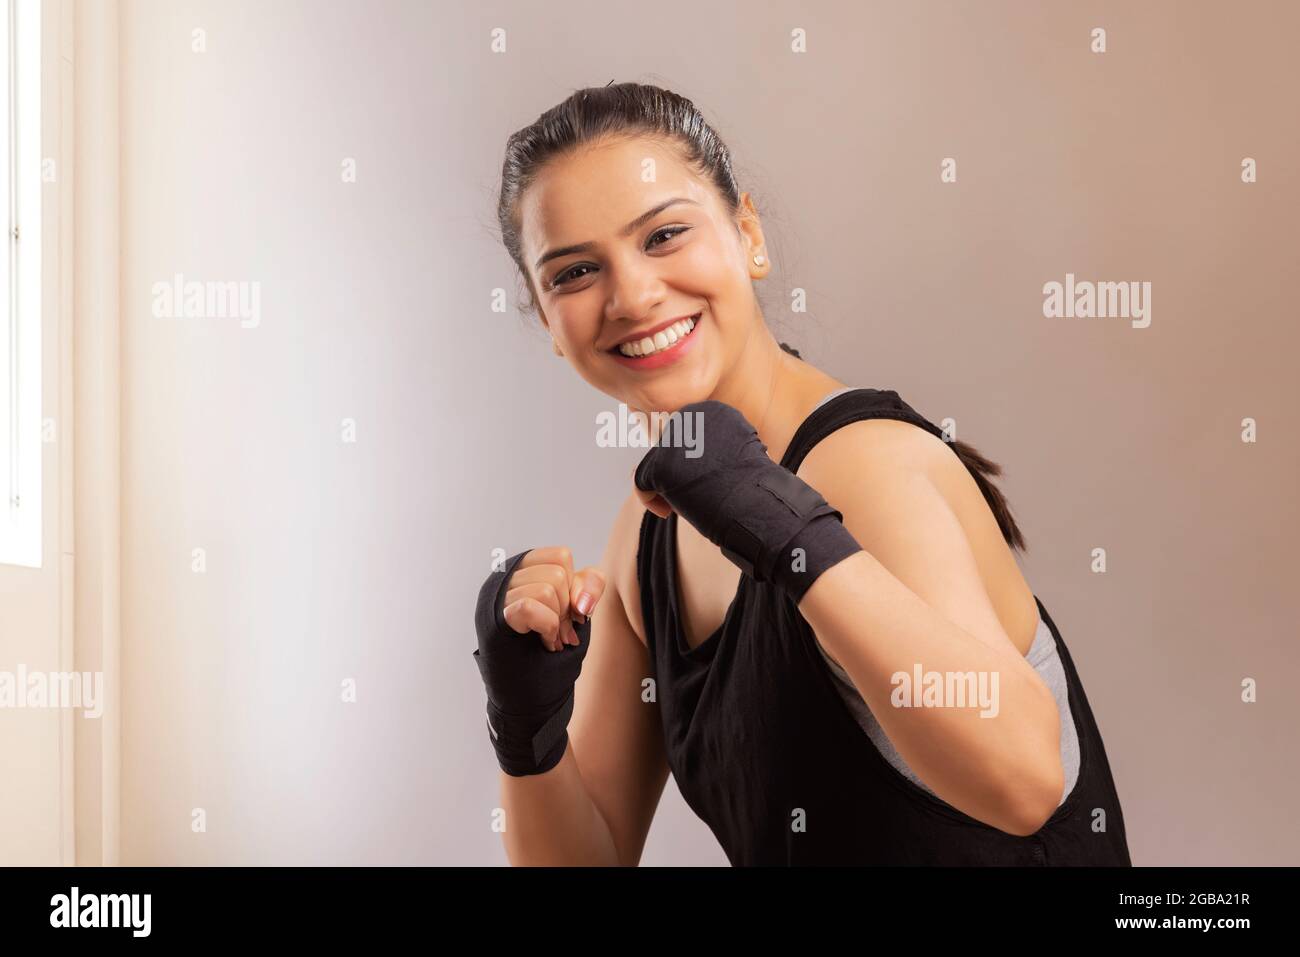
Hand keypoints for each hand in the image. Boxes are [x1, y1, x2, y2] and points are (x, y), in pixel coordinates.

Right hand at [472, 546, 605, 775]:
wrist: (530, 697)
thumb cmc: (550, 652)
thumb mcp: (577, 612)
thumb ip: (587, 587)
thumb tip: (582, 601)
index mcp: (523, 569)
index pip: (560, 556)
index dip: (576, 586)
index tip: (574, 614)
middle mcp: (505, 578)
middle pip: (557, 573)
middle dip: (567, 609)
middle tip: (559, 633)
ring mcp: (496, 598)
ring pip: (548, 589)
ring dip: (557, 623)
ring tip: (550, 641)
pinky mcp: (494, 622)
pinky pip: (530, 607)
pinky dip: (546, 627)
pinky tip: (543, 643)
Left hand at [633, 400, 861, 600]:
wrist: (760, 508)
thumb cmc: (750, 492)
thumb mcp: (724, 462)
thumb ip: (695, 453)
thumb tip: (640, 459)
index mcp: (710, 411)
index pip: (683, 442)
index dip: (693, 470)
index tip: (715, 485)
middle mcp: (690, 416)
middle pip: (666, 453)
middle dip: (679, 479)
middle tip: (706, 496)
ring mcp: (674, 438)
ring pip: (653, 467)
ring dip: (669, 490)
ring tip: (697, 501)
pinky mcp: (661, 462)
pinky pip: (640, 481)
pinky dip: (651, 501)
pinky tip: (672, 511)